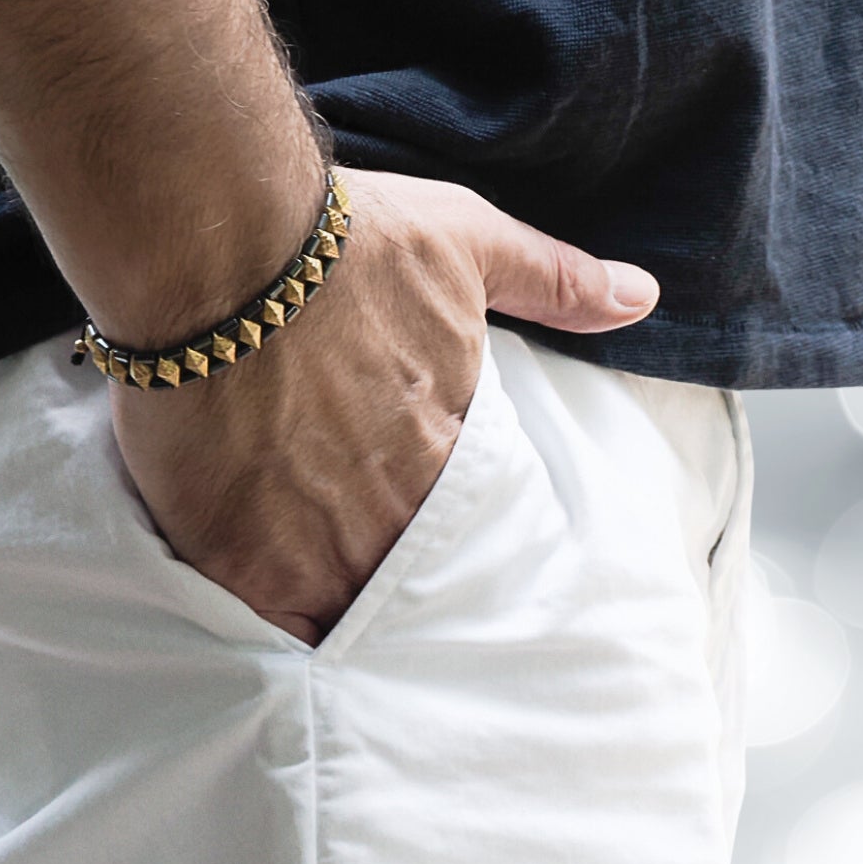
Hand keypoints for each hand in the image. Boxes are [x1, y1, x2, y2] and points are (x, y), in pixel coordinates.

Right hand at [107, 166, 659, 645]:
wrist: (221, 251)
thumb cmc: (344, 243)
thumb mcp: (465, 241)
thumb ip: (553, 280)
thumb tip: (641, 297)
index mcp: (453, 450)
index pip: (473, 524)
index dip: (447, 522)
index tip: (418, 509)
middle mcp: (396, 512)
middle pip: (408, 572)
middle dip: (390, 561)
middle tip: (358, 538)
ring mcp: (319, 545)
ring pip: (345, 607)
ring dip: (335, 589)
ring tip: (311, 567)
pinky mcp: (240, 558)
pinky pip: (271, 622)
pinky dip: (272, 608)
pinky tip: (261, 579)